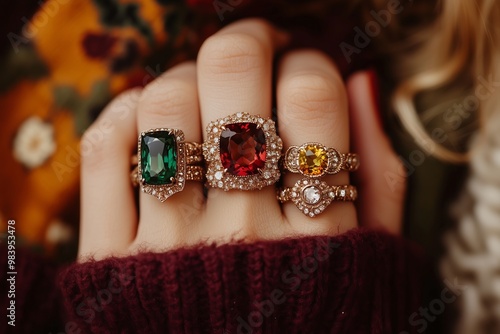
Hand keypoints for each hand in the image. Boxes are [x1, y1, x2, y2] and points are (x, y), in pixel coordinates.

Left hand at [78, 19, 405, 259]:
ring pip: (164, 109)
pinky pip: (105, 153)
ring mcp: (170, 248)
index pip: (314, 97)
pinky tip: (147, 113)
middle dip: (247, 40)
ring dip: (183, 76)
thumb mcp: (373, 260)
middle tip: (255, 44)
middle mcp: (244, 235)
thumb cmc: (317, 325)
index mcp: (321, 237)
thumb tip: (359, 83)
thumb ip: (381, 175)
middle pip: (233, 82)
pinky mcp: (110, 262)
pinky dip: (123, 112)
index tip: (306, 64)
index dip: (311, 61)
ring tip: (200, 85)